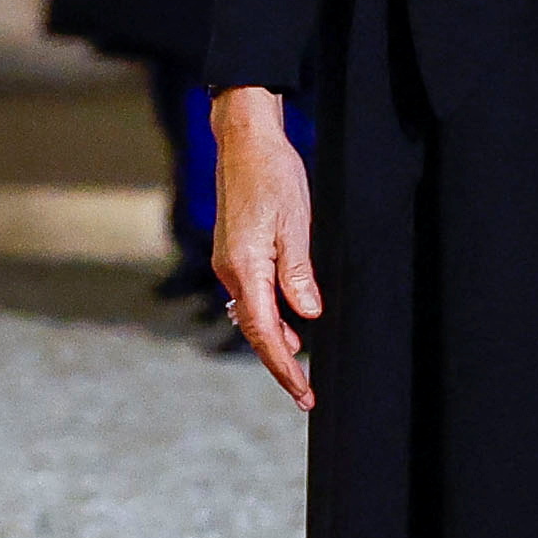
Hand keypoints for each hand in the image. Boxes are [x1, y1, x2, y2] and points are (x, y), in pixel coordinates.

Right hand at [207, 86, 318, 410]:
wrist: (246, 144)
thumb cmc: (274, 177)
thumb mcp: (296, 224)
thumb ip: (299, 273)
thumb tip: (307, 315)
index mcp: (244, 267)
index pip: (264, 331)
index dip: (283, 365)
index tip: (302, 392)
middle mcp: (231, 271)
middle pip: (256, 330)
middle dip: (280, 363)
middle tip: (305, 394)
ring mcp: (230, 263)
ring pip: (254, 315)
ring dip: (276, 342)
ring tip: (300, 370)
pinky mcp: (236, 254)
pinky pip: (253, 297)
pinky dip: (270, 318)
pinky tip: (289, 327)